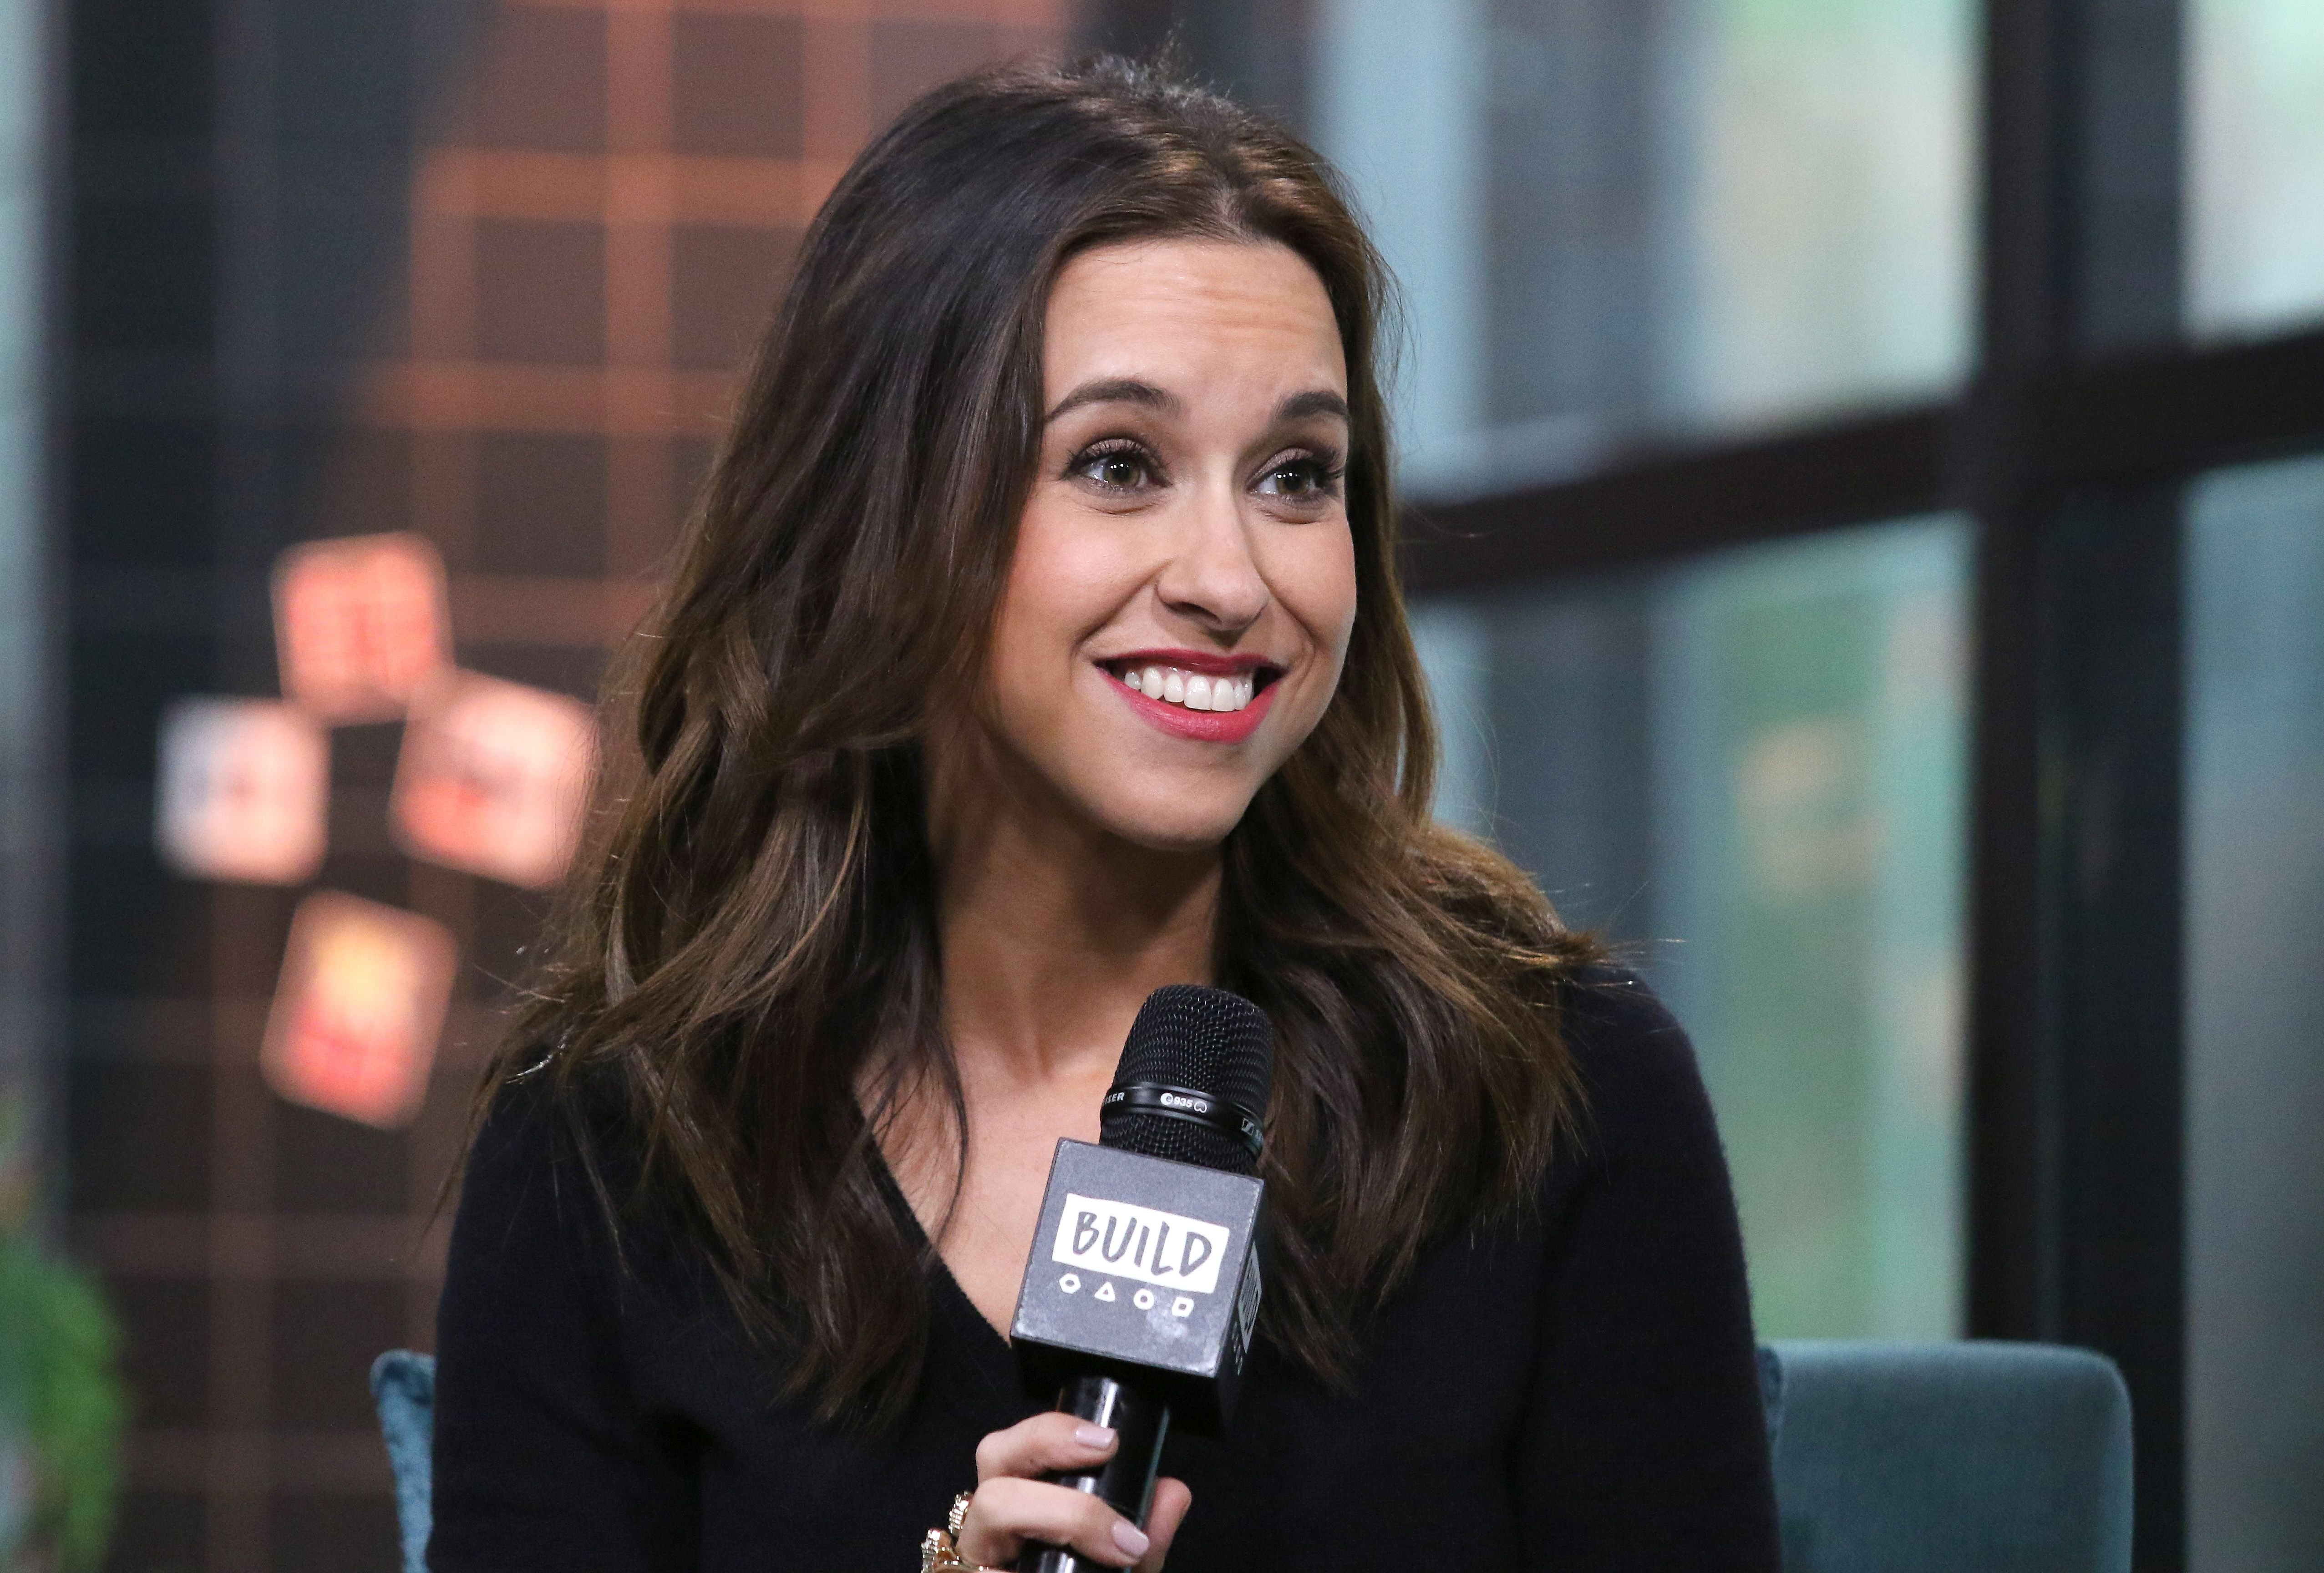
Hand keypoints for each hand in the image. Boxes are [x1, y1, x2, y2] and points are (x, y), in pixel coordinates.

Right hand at [953, 1411, 1193, 1570]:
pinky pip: (992, 1565)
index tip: (1111, 1442)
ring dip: (1062, 1511)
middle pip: (992, 1455)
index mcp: (1023, 1508)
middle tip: (1103, 1452)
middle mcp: (991, 1530)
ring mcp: (978, 1561)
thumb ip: (1147, 1538)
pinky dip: (1030, 1564)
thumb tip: (1172, 1491)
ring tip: (1119, 1546)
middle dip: (1047, 1441)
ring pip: (987, 1505)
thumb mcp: (1124, 1572)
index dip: (1056, 1431)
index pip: (1019, 1447)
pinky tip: (1083, 1569)